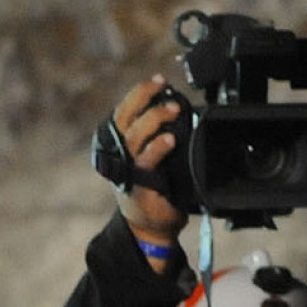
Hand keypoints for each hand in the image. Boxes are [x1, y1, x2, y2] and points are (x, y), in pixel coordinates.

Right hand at [111, 77, 188, 264]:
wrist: (152, 226)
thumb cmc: (158, 191)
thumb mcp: (159, 161)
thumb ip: (162, 140)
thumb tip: (184, 115)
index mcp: (124, 144)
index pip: (126, 111)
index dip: (139, 93)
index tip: (158, 80)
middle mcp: (122, 153)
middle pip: (125, 117)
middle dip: (143, 97)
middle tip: (163, 88)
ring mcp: (129, 168)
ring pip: (135, 135)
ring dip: (153, 118)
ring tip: (172, 109)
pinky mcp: (140, 184)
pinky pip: (146, 161)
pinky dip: (157, 147)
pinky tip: (170, 139)